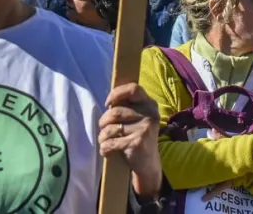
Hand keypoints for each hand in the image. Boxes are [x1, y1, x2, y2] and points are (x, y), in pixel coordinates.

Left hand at [98, 83, 162, 198]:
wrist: (149, 164)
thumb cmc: (136, 136)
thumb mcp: (137, 117)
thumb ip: (126, 106)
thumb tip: (108, 101)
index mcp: (150, 104)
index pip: (133, 89)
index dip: (117, 93)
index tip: (108, 103)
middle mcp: (150, 115)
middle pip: (115, 111)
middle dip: (104, 121)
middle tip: (103, 128)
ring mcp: (144, 129)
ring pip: (110, 128)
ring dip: (102, 136)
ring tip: (104, 140)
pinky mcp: (137, 143)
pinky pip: (110, 143)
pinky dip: (104, 148)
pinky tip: (106, 150)